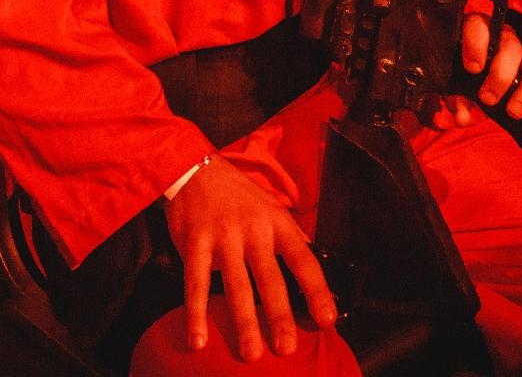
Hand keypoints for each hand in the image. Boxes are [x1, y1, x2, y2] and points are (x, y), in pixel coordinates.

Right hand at [164, 158, 335, 359]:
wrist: (194, 168)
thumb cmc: (237, 193)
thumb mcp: (270, 206)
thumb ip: (290, 235)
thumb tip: (316, 259)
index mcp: (277, 223)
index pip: (303, 260)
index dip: (317, 291)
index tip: (327, 320)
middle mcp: (253, 231)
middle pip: (270, 279)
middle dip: (280, 316)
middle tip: (286, 347)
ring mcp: (223, 237)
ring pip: (236, 286)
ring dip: (243, 322)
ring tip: (251, 353)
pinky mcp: (194, 243)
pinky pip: (196, 284)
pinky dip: (196, 313)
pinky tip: (198, 340)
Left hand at [445, 11, 521, 127]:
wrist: (471, 83)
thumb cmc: (460, 77)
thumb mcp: (453, 88)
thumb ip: (455, 101)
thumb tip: (463, 118)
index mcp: (478, 33)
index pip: (478, 27)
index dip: (476, 45)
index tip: (472, 68)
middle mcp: (503, 40)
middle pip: (510, 47)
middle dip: (501, 75)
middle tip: (488, 98)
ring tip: (513, 112)